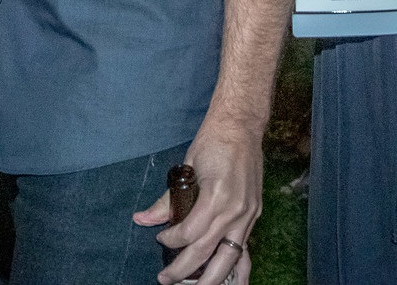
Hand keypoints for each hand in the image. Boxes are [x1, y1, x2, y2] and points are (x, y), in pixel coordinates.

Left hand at [134, 119, 260, 284]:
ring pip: (230, 258)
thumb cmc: (213, 142)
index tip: (161, 239)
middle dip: (185, 271)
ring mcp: (248, 215)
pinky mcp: (254, 215)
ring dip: (212, 278)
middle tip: (166, 279)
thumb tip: (142, 219)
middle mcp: (235, 211)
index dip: (172, 240)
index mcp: (217, 197)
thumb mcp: (187, 167)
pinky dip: (238, 269)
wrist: (241, 127)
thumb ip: (168, 200)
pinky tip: (232, 283)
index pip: (190, 232)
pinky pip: (246, 250)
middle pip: (208, 252)